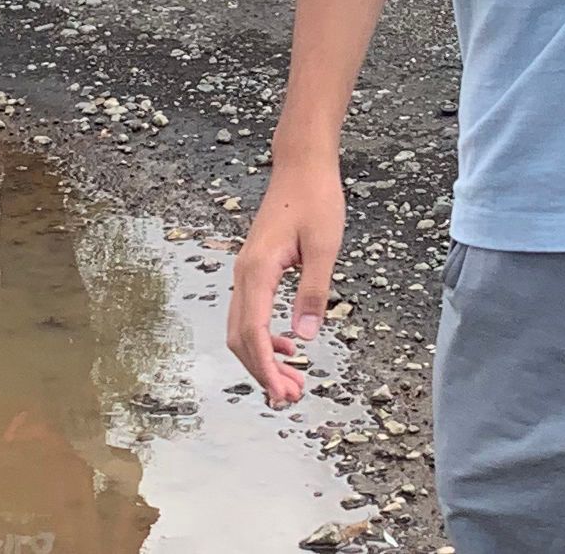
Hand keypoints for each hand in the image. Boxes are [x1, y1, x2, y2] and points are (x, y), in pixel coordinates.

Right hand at [227, 153, 344, 408]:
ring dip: (261, 359)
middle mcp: (244, 275)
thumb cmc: (315, 200)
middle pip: (240, 337)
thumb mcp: (324, 246)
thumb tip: (306, 336)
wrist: (301, 166)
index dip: (265, 368)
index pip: (252, 332)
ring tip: (291, 381)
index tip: (282, 393)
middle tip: (291, 397)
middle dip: (261, 372)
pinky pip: (249, 313)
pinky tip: (288, 346)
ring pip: (241, 329)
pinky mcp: (254, 270)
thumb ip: (314, 291)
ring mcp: (245, 272)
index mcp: (258, 271)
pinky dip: (263, 338)